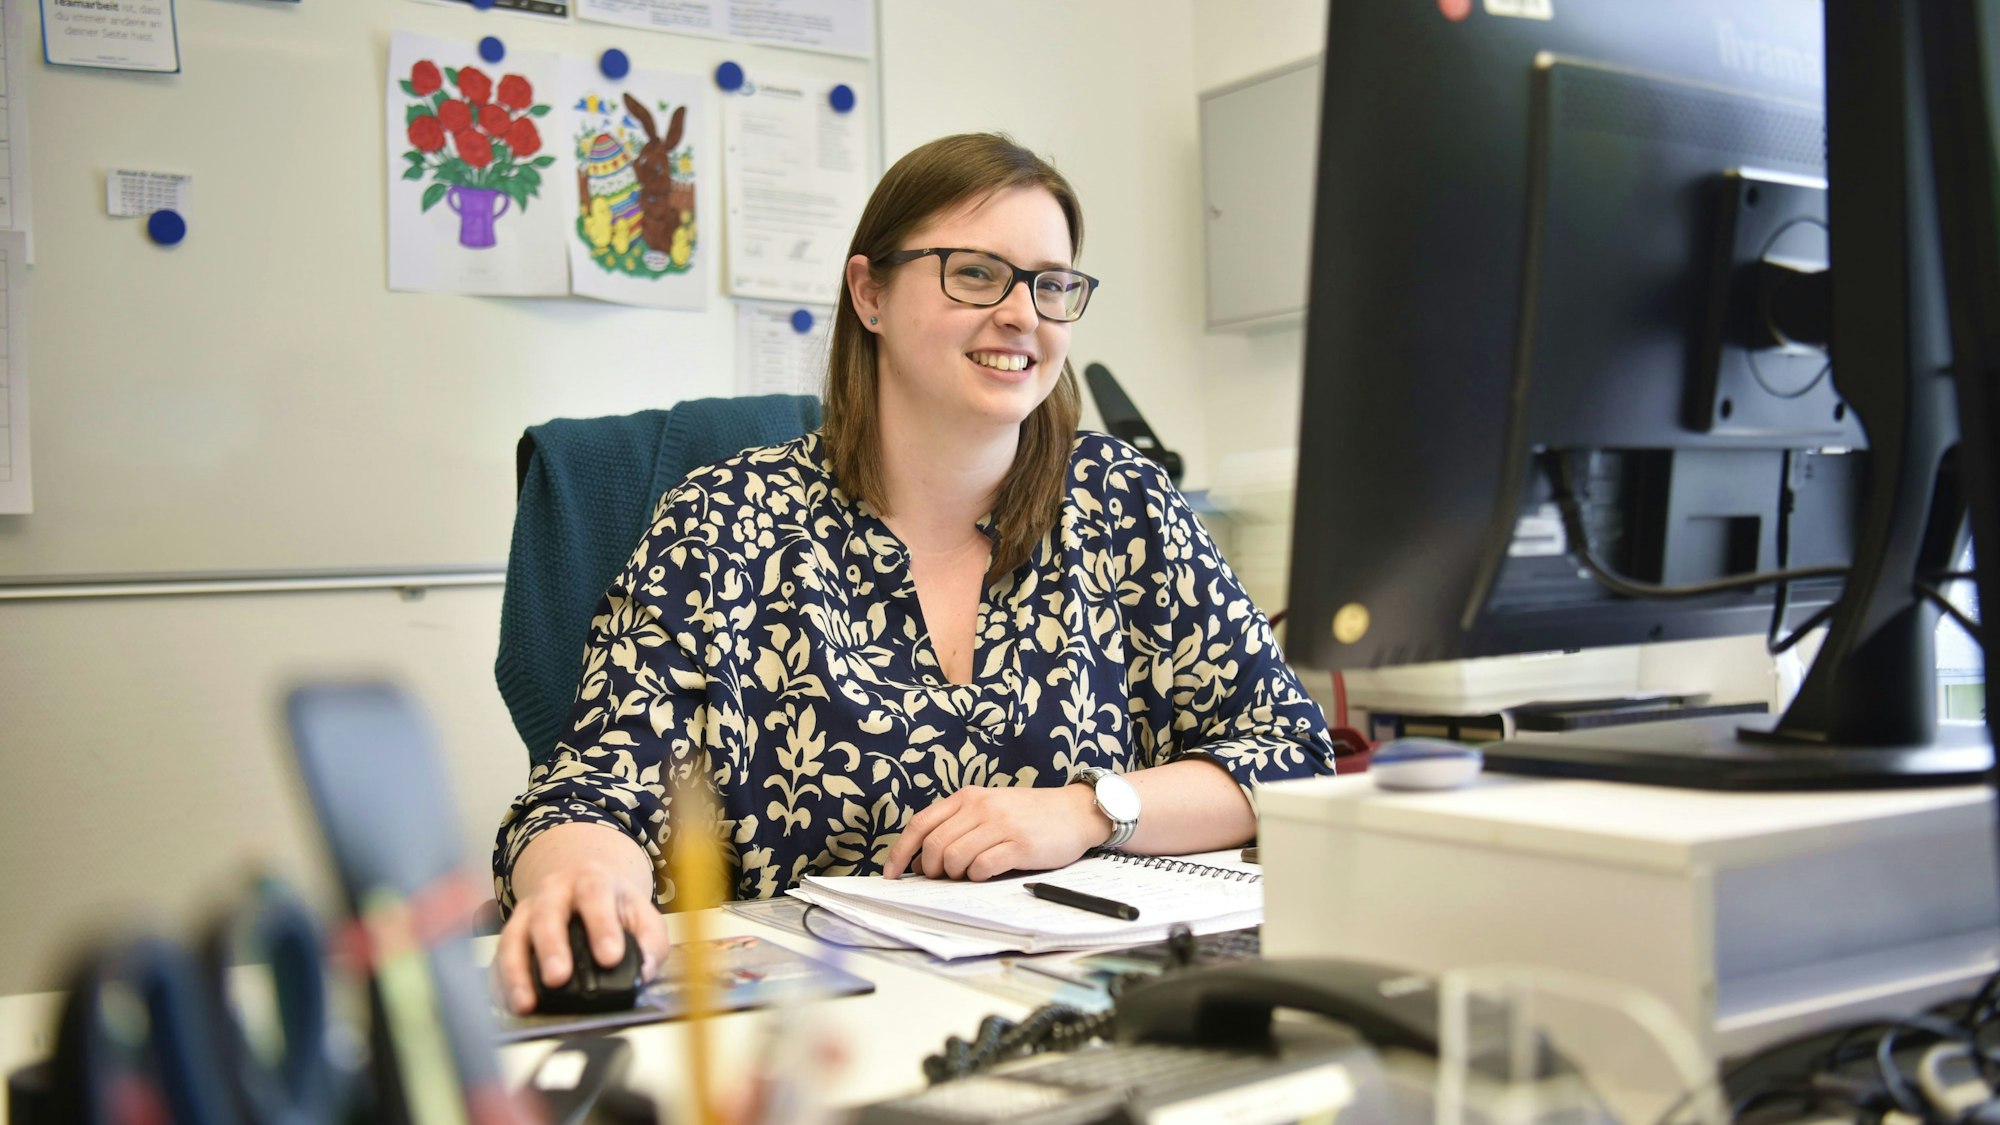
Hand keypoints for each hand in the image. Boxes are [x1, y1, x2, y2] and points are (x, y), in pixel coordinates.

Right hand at [493, 821, 669, 1013]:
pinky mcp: (509, 936)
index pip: (595, 895)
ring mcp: (526, 912)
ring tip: (526, 1002)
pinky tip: (510, 1004)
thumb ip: (650, 940)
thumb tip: (645, 971)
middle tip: (559, 978)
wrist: (585, 889)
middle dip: (551, 947)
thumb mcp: (641, 914)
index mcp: (591, 880)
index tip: (610, 958)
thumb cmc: (614, 906)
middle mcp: (553, 892)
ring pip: (514, 936)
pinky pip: (498, 959)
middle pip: (547, 914)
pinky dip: (500, 983)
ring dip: (517, 971)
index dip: (601, 925)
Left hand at [881, 784, 1110, 881]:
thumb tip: (925, 861)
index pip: (920, 824)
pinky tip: (987, 873)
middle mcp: (981, 807)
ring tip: (969, 874)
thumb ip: (959, 826)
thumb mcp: (990, 807)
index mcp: (968, 797)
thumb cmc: (1030, 815)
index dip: (901, 852)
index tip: (892, 874)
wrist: (1075, 811)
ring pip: (954, 857)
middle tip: (944, 877)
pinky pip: (982, 867)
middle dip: (932, 869)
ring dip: (955, 875)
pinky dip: (977, 876)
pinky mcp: (1019, 845)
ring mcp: (1000, 825)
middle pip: (934, 845)